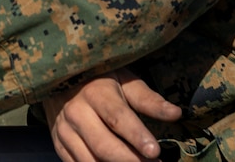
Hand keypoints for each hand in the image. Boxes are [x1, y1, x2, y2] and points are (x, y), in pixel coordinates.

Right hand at [44, 69, 181, 161]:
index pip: (117, 118)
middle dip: (130, 160)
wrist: (62, 83)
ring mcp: (64, 130)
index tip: (156, 151)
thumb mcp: (125, 82)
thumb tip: (176, 113)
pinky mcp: (59, 144)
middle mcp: (75, 112)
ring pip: (90, 159)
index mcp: (94, 93)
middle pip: (103, 145)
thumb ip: (148, 99)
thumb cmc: (102, 82)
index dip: (136, 136)